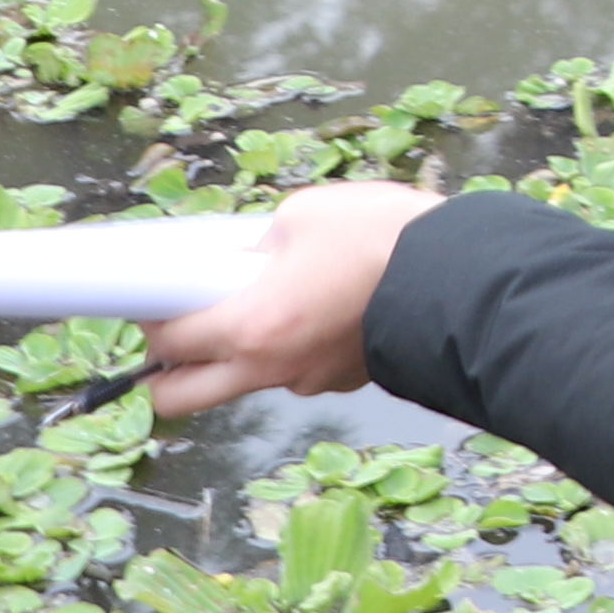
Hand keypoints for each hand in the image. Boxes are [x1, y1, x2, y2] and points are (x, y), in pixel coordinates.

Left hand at [142, 179, 438, 417]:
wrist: (463, 273)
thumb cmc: (381, 238)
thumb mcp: (305, 213)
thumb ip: (260, 241)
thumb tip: (249, 258)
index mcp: (249, 327)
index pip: (167, 342)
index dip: (150, 320)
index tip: (155, 301)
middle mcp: (268, 368)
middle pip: (180, 399)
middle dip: (164, 373)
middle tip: (185, 332)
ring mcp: (308, 381)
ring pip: (245, 382)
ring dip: (242, 353)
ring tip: (279, 303)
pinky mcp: (345, 380)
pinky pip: (299, 371)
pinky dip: (297, 347)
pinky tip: (328, 307)